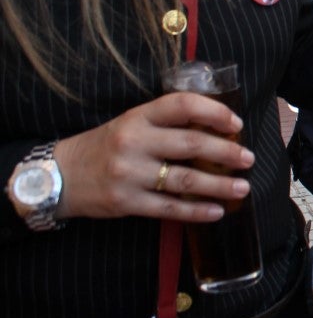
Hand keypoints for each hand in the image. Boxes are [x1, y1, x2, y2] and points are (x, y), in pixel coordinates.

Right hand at [52, 95, 253, 222]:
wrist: (59, 176)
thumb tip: (217, 128)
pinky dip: (196, 211)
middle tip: (248, 159)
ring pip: (185, 180)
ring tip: (242, 188)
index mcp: (138, 117)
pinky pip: (169, 208)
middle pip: (190, 145)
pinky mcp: (126, 202)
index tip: (236, 124)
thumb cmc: (106, 146)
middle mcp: (133, 142)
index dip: (213, 112)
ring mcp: (129, 174)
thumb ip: (166, 123)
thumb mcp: (131, 123)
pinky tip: (217, 211)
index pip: (181, 105)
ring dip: (219, 185)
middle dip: (226, 152)